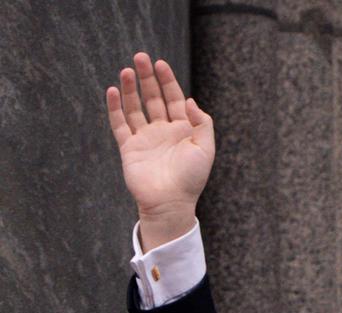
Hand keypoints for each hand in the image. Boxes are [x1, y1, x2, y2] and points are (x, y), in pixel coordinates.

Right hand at [105, 52, 214, 250]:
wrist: (170, 203)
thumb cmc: (191, 178)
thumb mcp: (205, 148)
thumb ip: (202, 123)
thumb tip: (190, 100)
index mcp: (183, 130)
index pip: (174, 99)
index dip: (167, 81)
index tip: (160, 64)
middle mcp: (163, 131)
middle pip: (153, 98)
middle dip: (147, 78)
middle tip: (140, 57)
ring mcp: (145, 138)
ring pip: (135, 108)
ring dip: (130, 89)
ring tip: (126, 71)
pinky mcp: (129, 148)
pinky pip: (120, 124)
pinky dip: (115, 108)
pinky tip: (113, 91)